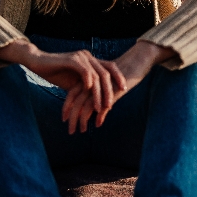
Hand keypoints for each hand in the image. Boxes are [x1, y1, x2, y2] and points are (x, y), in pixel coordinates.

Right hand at [0, 41, 124, 133]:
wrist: (38, 63)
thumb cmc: (56, 73)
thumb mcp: (74, 83)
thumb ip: (86, 88)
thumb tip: (97, 102)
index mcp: (91, 60)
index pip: (110, 67)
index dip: (118, 77)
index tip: (124, 90)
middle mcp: (88, 56)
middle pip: (106, 73)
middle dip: (110, 90)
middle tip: (111, 105)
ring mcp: (81, 57)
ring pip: (96, 75)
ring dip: (99, 93)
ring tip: (100, 106)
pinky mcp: (72, 59)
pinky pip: (85, 71)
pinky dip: (88, 82)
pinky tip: (89, 92)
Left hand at [58, 40, 175, 134]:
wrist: (132, 63)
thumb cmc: (117, 75)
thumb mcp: (102, 84)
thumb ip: (94, 94)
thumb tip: (89, 108)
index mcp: (87, 80)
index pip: (71, 95)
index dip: (66, 107)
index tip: (63, 119)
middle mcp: (92, 84)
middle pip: (77, 103)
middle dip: (72, 118)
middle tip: (70, 132)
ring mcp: (101, 88)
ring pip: (87, 107)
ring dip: (82, 121)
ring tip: (82, 131)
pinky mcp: (111, 91)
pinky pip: (103, 107)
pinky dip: (99, 117)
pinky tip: (97, 124)